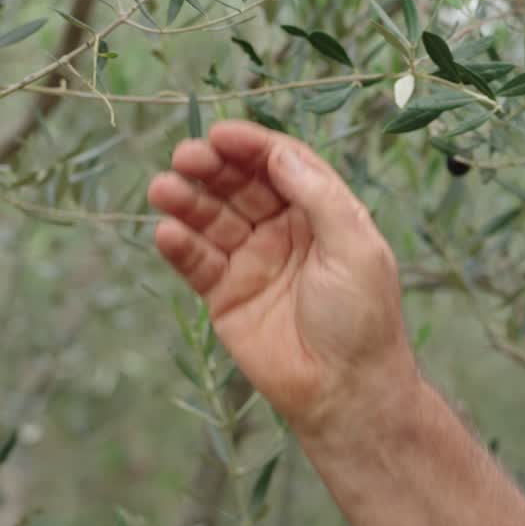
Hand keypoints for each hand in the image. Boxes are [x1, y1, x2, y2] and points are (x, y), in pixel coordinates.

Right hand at [148, 120, 413, 434]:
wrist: (344, 392)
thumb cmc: (361, 318)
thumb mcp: (355, 247)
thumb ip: (319, 196)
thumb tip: (279, 153)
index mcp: (321, 213)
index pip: (280, 165)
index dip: (251, 146)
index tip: (220, 134)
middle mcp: (283, 230)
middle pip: (240, 185)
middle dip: (212, 167)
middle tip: (185, 157)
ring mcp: (251, 261)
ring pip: (211, 219)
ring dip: (186, 201)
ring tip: (162, 189)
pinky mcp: (225, 295)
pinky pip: (196, 262)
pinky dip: (179, 245)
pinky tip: (166, 232)